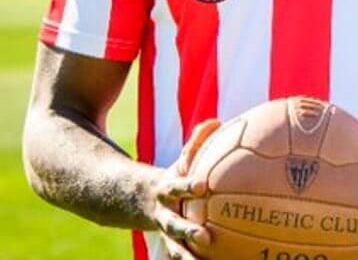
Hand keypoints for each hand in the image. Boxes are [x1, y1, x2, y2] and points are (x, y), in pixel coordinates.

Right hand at [154, 118, 219, 259]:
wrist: (132, 202)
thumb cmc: (171, 178)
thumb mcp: (180, 161)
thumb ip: (196, 143)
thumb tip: (216, 121)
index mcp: (167, 191)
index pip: (177, 186)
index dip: (188, 186)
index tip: (203, 186)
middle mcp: (164, 214)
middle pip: (174, 224)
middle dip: (188, 231)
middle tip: (206, 237)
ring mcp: (166, 233)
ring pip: (175, 249)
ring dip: (187, 259)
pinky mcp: (171, 246)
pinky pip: (184, 256)